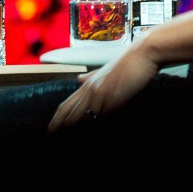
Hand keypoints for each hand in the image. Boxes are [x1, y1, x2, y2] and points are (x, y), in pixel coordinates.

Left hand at [46, 47, 160, 131]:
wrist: (143, 54)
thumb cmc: (129, 63)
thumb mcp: (106, 71)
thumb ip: (91, 76)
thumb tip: (79, 79)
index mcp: (88, 84)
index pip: (66, 104)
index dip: (57, 118)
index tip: (51, 128)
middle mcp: (89, 89)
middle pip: (67, 110)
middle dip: (57, 125)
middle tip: (49, 135)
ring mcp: (98, 94)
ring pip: (78, 114)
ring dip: (70, 126)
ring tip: (60, 137)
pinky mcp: (109, 97)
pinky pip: (95, 115)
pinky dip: (89, 124)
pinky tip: (83, 132)